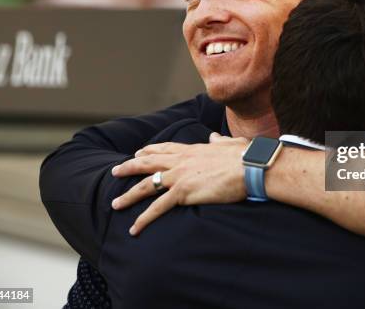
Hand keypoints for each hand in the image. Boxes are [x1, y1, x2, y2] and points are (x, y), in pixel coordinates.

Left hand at [111, 133, 248, 234]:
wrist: (250, 167)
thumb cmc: (245, 156)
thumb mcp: (229, 143)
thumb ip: (218, 141)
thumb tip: (213, 136)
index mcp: (193, 149)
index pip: (165, 149)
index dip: (149, 150)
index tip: (138, 152)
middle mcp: (181, 161)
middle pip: (148, 163)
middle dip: (129, 167)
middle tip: (115, 171)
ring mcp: (179, 176)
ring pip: (146, 186)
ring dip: (128, 195)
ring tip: (114, 203)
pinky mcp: (183, 193)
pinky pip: (157, 208)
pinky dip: (143, 219)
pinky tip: (134, 228)